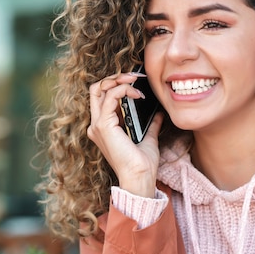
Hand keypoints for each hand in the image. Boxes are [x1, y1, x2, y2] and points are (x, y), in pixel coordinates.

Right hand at [88, 72, 163, 197]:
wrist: (140, 177)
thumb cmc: (143, 164)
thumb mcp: (148, 138)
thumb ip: (150, 125)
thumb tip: (158, 114)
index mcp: (104, 128)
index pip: (102, 96)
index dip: (116, 84)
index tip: (136, 82)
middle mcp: (96, 125)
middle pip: (96, 89)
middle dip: (115, 77)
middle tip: (135, 76)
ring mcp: (98, 125)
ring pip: (100, 88)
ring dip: (120, 80)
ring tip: (137, 80)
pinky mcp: (104, 125)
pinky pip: (110, 96)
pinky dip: (124, 90)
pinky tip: (138, 94)